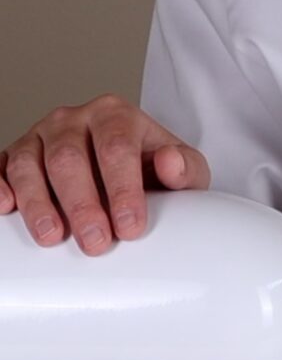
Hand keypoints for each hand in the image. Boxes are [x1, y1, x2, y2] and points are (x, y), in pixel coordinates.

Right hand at [0, 94, 209, 254]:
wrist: (135, 168)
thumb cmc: (157, 173)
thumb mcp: (184, 170)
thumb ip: (185, 168)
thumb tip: (172, 164)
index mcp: (115, 116)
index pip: (115, 148)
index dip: (122, 189)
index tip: (130, 226)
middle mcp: (73, 121)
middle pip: (69, 158)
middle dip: (82, 203)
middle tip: (96, 242)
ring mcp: (42, 138)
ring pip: (29, 163)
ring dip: (38, 202)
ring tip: (51, 237)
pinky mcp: (17, 158)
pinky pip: (1, 167)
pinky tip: (5, 206)